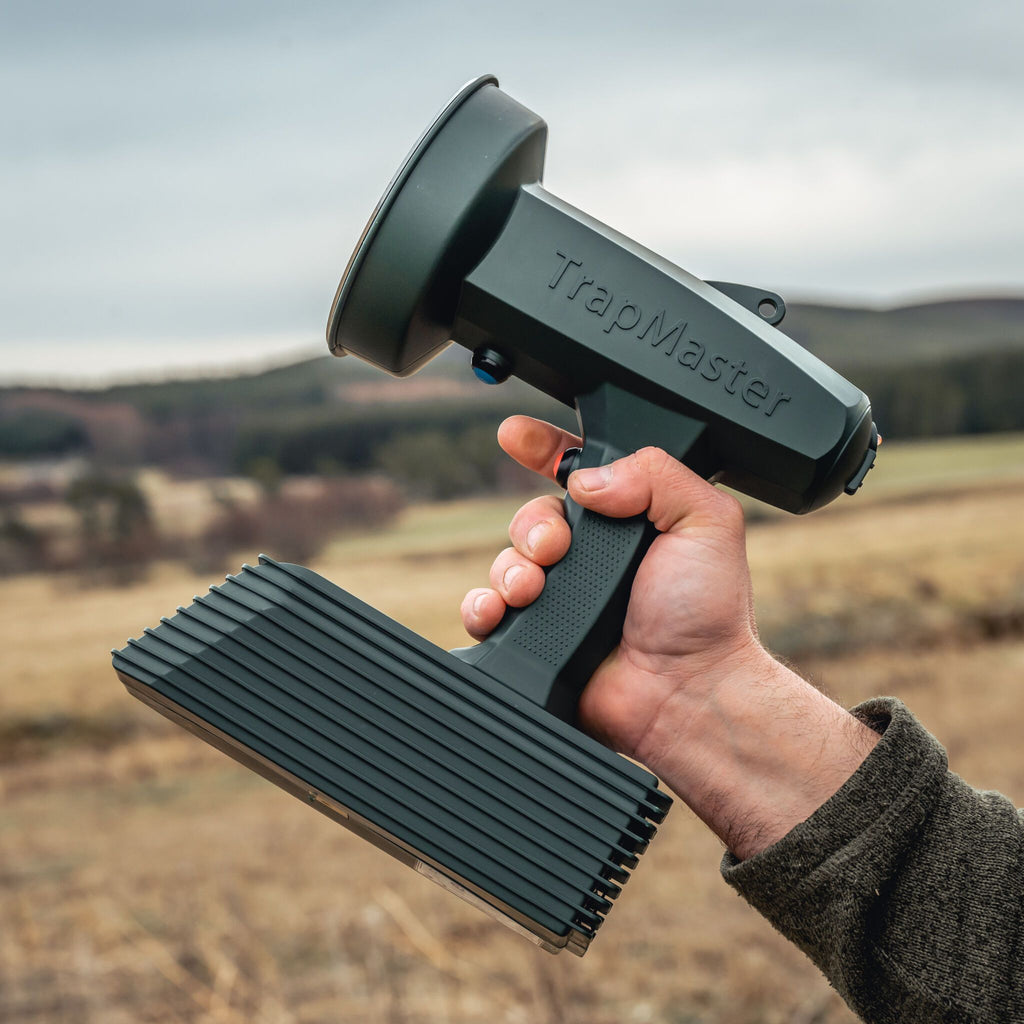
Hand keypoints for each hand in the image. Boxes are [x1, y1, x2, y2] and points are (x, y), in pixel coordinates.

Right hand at [462, 416, 878, 858]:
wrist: (688, 692)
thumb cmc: (707, 614)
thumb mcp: (706, 520)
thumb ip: (657, 473)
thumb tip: (585, 481)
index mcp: (630, 517)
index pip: (577, 469)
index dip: (544, 448)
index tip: (516, 434)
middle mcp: (590, 554)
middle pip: (532, 514)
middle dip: (534, 524)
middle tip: (556, 547)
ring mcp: (560, 596)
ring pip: (505, 560)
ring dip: (510, 566)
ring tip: (534, 587)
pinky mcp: (534, 637)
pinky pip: (484, 610)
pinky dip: (481, 605)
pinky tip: (500, 609)